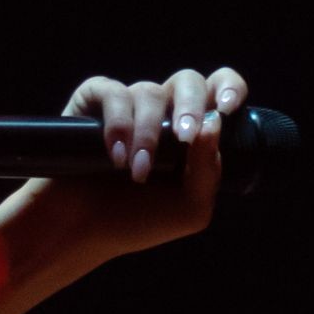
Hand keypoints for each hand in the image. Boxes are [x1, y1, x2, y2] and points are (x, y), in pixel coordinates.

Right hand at [21, 68, 247, 263]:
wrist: (84, 232)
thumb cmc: (137, 222)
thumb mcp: (190, 210)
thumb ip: (210, 171)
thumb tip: (214, 122)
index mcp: (192, 133)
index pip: (218, 92)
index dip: (229, 89)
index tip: (226, 109)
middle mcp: (162, 113)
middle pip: (187, 81)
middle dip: (190, 107)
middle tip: (184, 138)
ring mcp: (128, 105)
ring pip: (150, 92)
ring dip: (148, 134)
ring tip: (137, 172)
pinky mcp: (93, 103)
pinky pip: (111, 91)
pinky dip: (117, 123)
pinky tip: (115, 156)